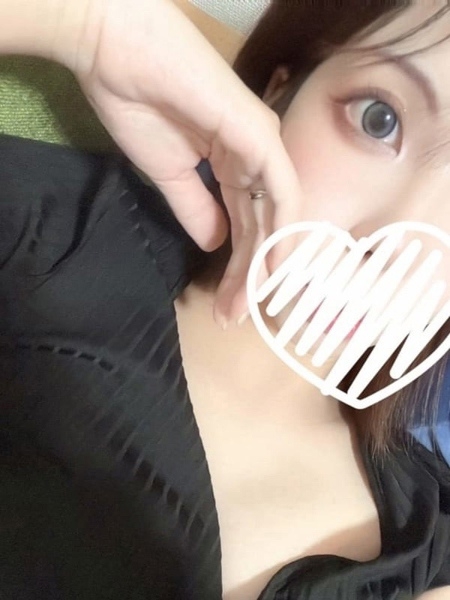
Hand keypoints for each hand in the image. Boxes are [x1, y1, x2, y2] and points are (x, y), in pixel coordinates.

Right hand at [56, 0, 303, 325]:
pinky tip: (270, 268)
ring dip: (261, 262)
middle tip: (235, 315)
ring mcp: (261, 146)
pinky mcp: (260, 136)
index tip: (226, 303)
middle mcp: (255, 158)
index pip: (244, 224)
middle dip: (248, 274)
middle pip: (261, 226)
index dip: (238, 266)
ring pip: (274, 215)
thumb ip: (196, 209)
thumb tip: (215, 243)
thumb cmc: (140, 106)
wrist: (119, 55)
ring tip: (247, 304)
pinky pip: (280, 192)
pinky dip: (280, 230)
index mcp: (233, 164)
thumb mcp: (169, 175)